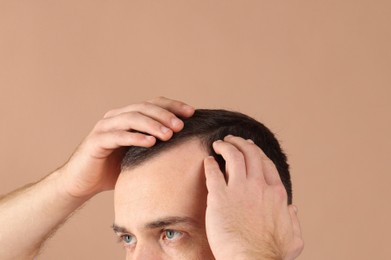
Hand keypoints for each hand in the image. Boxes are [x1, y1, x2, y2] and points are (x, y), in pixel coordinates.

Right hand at [58, 97, 194, 198]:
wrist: (83, 182)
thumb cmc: (114, 169)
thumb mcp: (140, 154)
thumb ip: (156, 145)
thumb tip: (187, 145)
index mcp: (128, 117)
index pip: (154, 104)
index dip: (173, 106)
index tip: (192, 113)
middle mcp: (116, 117)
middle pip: (144, 107)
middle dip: (165, 115)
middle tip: (181, 126)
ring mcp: (105, 127)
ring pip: (132, 118)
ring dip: (152, 124)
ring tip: (169, 135)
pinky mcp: (96, 141)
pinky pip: (118, 136)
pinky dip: (135, 137)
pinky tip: (150, 143)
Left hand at [203, 135, 303, 259]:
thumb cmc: (271, 254)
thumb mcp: (294, 238)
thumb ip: (294, 221)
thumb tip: (293, 209)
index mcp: (276, 193)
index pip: (266, 164)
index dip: (257, 152)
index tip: (250, 148)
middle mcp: (259, 186)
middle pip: (250, 154)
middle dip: (241, 142)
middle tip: (233, 139)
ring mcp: (239, 189)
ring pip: (233, 156)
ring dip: (226, 146)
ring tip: (219, 144)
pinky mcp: (220, 197)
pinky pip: (213, 173)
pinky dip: (210, 163)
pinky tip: (207, 160)